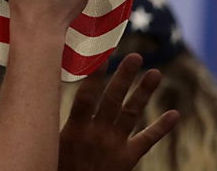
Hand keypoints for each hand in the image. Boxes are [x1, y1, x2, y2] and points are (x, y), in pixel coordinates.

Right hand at [58, 53, 178, 170]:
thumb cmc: (59, 166)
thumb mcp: (51, 144)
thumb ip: (51, 123)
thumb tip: (41, 96)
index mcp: (75, 130)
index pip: (86, 98)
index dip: (94, 77)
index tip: (101, 56)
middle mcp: (98, 134)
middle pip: (113, 100)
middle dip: (124, 77)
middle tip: (136, 56)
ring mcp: (115, 145)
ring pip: (132, 114)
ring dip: (144, 93)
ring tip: (155, 73)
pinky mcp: (129, 157)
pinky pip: (148, 140)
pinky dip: (162, 127)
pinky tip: (175, 114)